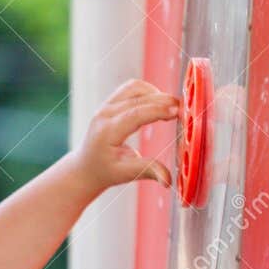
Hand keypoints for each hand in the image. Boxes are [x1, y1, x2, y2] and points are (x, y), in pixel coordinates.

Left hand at [76, 78, 178, 195]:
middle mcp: (105, 115)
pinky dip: (148, 91)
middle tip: (183, 109)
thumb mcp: (126, 174)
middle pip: (138, 99)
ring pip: (134, 88)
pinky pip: (131, 88)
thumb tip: (168, 180)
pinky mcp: (110, 102)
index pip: (135, 114)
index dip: (157, 110)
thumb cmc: (105, 171)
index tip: (177, 111)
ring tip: (171, 107)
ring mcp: (106, 106)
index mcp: (107, 132)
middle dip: (162, 101)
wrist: (86, 167)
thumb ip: (148, 171)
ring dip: (156, 93)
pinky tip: (159, 103)